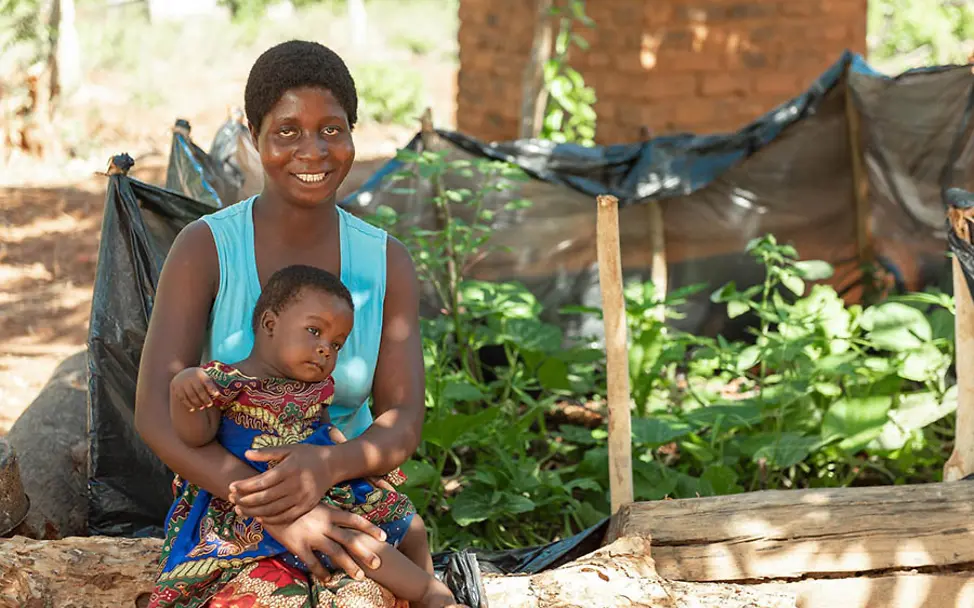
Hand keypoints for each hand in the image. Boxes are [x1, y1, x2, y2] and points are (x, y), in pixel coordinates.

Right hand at [171, 367, 220, 411]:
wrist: (183, 373)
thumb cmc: (199, 378)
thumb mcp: (204, 376)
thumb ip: (211, 384)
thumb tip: (222, 395)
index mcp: (200, 373)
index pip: (207, 381)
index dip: (212, 388)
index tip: (217, 395)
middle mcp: (191, 377)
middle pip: (199, 389)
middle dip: (205, 398)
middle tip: (210, 404)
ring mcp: (183, 382)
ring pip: (191, 395)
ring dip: (197, 402)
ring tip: (202, 407)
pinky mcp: (176, 388)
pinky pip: (182, 398)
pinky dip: (188, 404)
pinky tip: (193, 409)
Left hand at [230, 444, 334, 524]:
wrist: (332, 465)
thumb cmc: (307, 455)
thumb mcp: (289, 448)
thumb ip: (267, 452)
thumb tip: (246, 453)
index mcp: (289, 469)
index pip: (261, 481)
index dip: (244, 486)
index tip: (231, 486)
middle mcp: (295, 484)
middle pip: (264, 498)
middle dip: (245, 500)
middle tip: (231, 500)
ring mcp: (302, 497)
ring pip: (273, 509)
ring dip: (253, 512)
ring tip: (240, 510)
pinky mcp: (306, 506)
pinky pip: (285, 517)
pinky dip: (271, 519)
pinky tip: (259, 517)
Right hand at [259, 503, 386, 579]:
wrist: (267, 501)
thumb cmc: (293, 501)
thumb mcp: (313, 501)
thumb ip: (327, 510)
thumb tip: (341, 517)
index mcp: (328, 511)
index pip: (354, 519)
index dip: (370, 528)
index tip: (384, 537)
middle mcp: (323, 524)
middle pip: (349, 539)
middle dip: (365, 552)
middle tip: (378, 562)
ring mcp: (311, 535)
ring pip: (334, 553)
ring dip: (348, 566)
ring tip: (360, 576)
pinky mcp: (297, 545)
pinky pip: (312, 562)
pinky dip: (322, 572)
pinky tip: (328, 579)